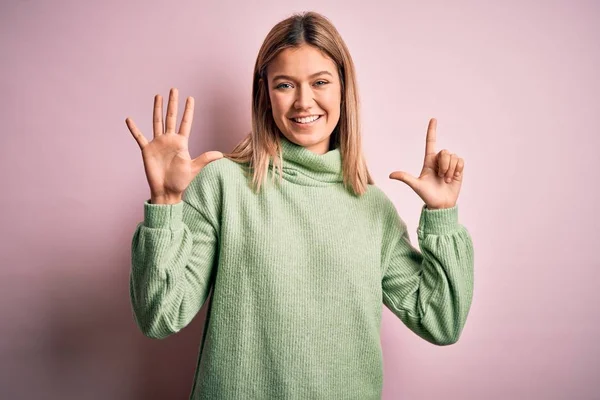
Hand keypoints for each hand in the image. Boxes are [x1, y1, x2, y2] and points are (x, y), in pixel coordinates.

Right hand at [125, 88, 222, 202]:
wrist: (167, 191)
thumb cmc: (181, 181)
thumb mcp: (194, 168)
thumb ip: (206, 159)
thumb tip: (221, 154)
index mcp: (181, 143)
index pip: (185, 123)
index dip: (188, 111)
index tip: (190, 98)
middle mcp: (169, 140)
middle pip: (171, 117)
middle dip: (173, 103)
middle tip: (174, 89)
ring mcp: (158, 144)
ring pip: (157, 122)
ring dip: (157, 109)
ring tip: (158, 96)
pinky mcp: (147, 150)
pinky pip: (139, 137)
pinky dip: (134, 129)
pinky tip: (129, 119)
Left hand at [389, 118, 463, 209]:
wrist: (441, 205)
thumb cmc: (427, 196)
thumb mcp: (416, 185)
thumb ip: (405, 178)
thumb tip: (390, 175)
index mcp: (428, 161)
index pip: (430, 142)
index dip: (432, 131)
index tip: (433, 119)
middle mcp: (439, 161)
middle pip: (444, 152)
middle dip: (443, 165)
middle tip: (440, 177)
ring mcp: (449, 164)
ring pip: (453, 157)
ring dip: (450, 170)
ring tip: (446, 180)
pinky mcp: (458, 169)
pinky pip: (460, 161)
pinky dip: (457, 170)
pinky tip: (453, 178)